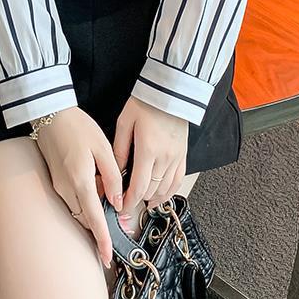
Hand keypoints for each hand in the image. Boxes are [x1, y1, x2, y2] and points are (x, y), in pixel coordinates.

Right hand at [34, 107, 122, 267]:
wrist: (50, 112)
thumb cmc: (77, 126)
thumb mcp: (102, 147)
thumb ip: (113, 176)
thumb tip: (117, 201)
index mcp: (80, 181)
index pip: (93, 219)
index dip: (102, 240)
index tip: (107, 258)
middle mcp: (66, 188)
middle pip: (85, 218)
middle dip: (99, 228)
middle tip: (117, 231)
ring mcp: (57, 185)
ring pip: (78, 210)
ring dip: (92, 213)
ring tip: (108, 205)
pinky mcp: (55, 179)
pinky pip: (72, 199)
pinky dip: (84, 201)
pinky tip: (94, 189)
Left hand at [113, 96, 188, 214]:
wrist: (170, 89)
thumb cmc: (146, 102)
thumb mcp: (124, 123)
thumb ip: (119, 150)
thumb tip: (114, 172)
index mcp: (148, 149)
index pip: (139, 187)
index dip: (129, 201)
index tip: (121, 208)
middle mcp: (165, 156)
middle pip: (152, 190)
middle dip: (138, 201)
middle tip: (127, 204)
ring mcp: (177, 156)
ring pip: (166, 188)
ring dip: (154, 198)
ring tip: (142, 202)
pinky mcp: (183, 153)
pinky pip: (179, 179)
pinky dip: (170, 191)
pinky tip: (161, 195)